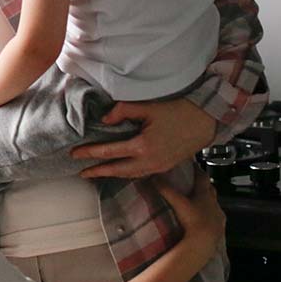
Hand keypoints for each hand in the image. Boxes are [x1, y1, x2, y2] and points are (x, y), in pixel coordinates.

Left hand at [73, 97, 217, 177]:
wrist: (205, 121)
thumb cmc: (177, 111)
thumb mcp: (147, 107)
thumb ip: (122, 111)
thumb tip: (104, 120)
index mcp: (143, 146)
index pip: (110, 152)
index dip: (90, 153)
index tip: (75, 155)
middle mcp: (150, 161)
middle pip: (117, 170)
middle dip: (98, 171)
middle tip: (81, 172)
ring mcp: (159, 167)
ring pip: (130, 175)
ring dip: (112, 174)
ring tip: (98, 172)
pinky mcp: (165, 167)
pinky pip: (141, 174)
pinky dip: (128, 173)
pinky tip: (121, 169)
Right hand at [154, 171, 224, 262]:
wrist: (205, 241)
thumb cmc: (193, 220)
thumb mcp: (178, 203)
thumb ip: (166, 189)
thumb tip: (153, 176)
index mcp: (204, 194)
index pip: (202, 177)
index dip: (197, 170)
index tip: (193, 165)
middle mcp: (213, 203)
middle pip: (210, 189)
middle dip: (204, 184)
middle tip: (196, 181)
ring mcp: (218, 216)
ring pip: (214, 203)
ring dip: (208, 200)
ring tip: (200, 201)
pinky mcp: (220, 228)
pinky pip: (217, 218)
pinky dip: (211, 215)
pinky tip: (206, 219)